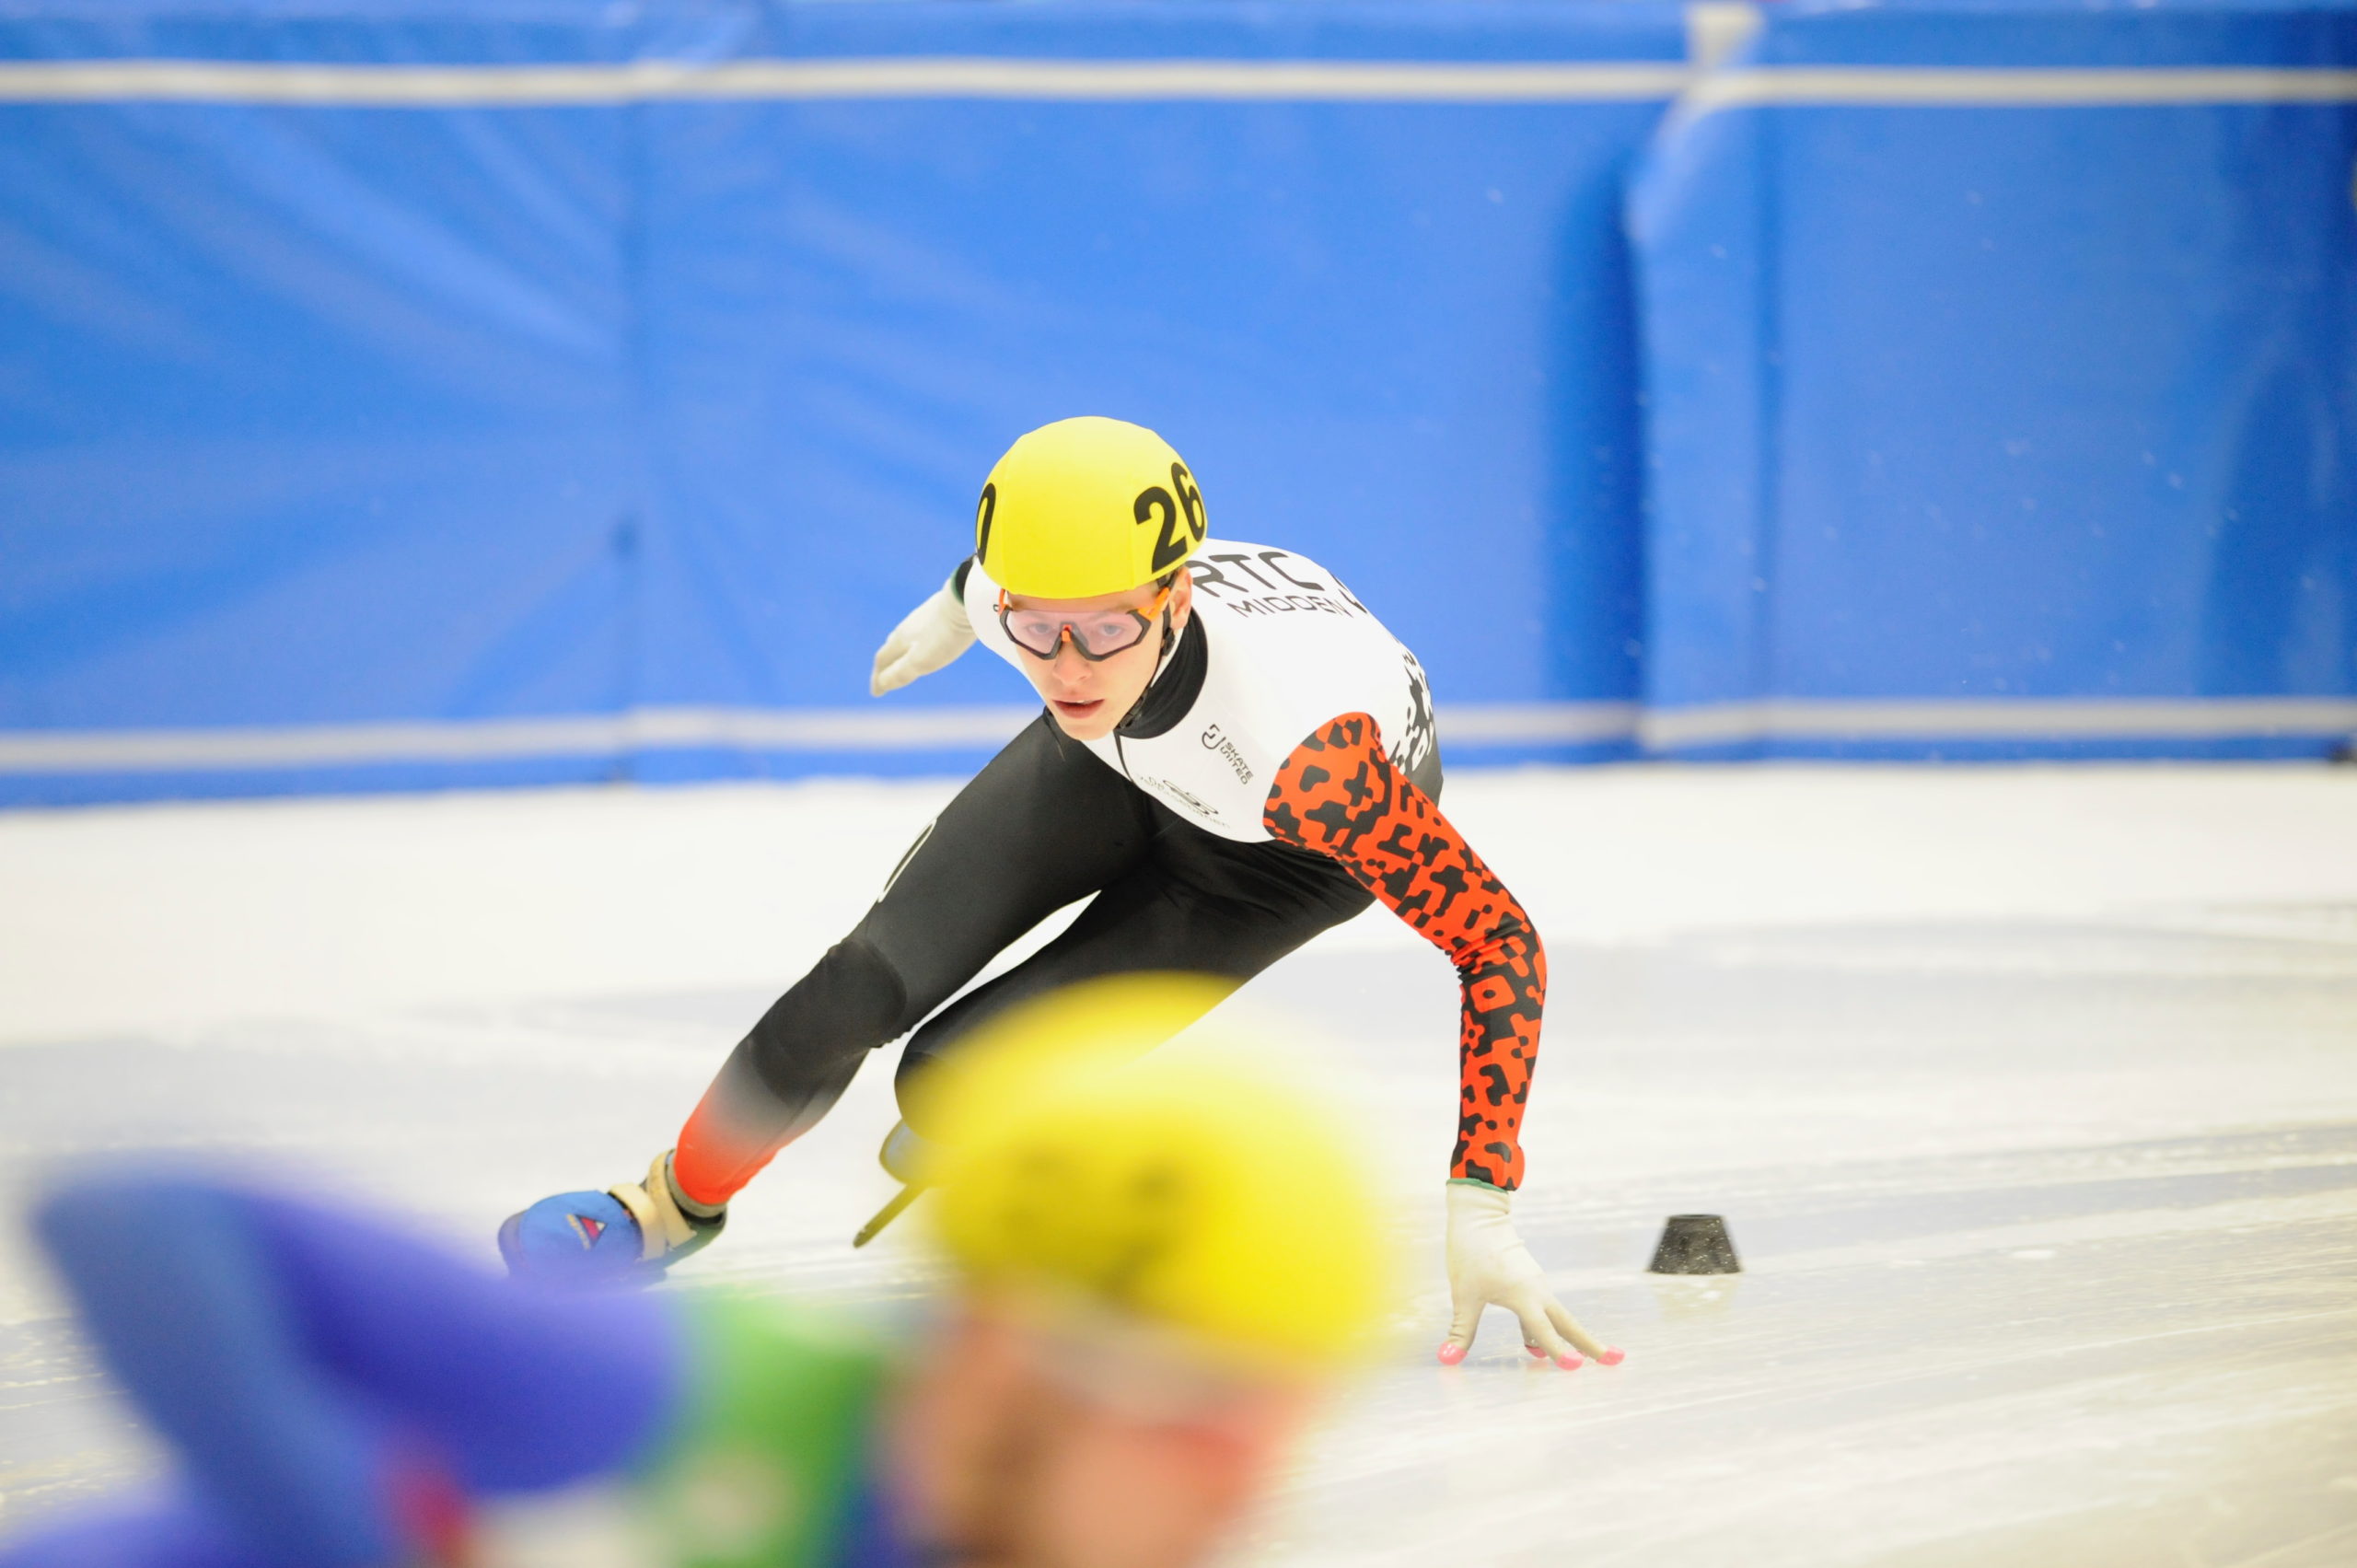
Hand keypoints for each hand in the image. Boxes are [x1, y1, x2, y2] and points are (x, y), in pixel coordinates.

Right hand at [870, 582, 975, 694]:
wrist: (966, 599)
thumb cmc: (944, 634)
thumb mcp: (921, 660)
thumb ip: (900, 672)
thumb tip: (881, 684)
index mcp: (901, 639)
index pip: (883, 660)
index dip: (879, 678)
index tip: (876, 692)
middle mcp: (909, 626)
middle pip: (892, 646)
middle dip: (887, 663)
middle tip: (884, 675)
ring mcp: (925, 616)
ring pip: (907, 635)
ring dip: (902, 650)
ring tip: (904, 657)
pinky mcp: (941, 610)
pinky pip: (923, 628)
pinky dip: (918, 640)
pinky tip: (929, 638)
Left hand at [1440, 1181, 1620, 1369]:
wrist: (1479, 1216)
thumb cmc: (1470, 1252)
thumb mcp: (1462, 1294)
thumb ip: (1461, 1329)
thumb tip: (1448, 1358)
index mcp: (1524, 1295)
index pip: (1544, 1332)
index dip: (1559, 1352)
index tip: (1576, 1368)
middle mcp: (1537, 1291)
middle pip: (1568, 1323)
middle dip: (1590, 1344)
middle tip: (1614, 1360)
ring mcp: (1535, 1284)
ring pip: (1557, 1317)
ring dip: (1569, 1338)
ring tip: (1579, 1360)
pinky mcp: (1529, 1280)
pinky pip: (1542, 1310)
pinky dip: (1544, 1327)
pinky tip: (1532, 1342)